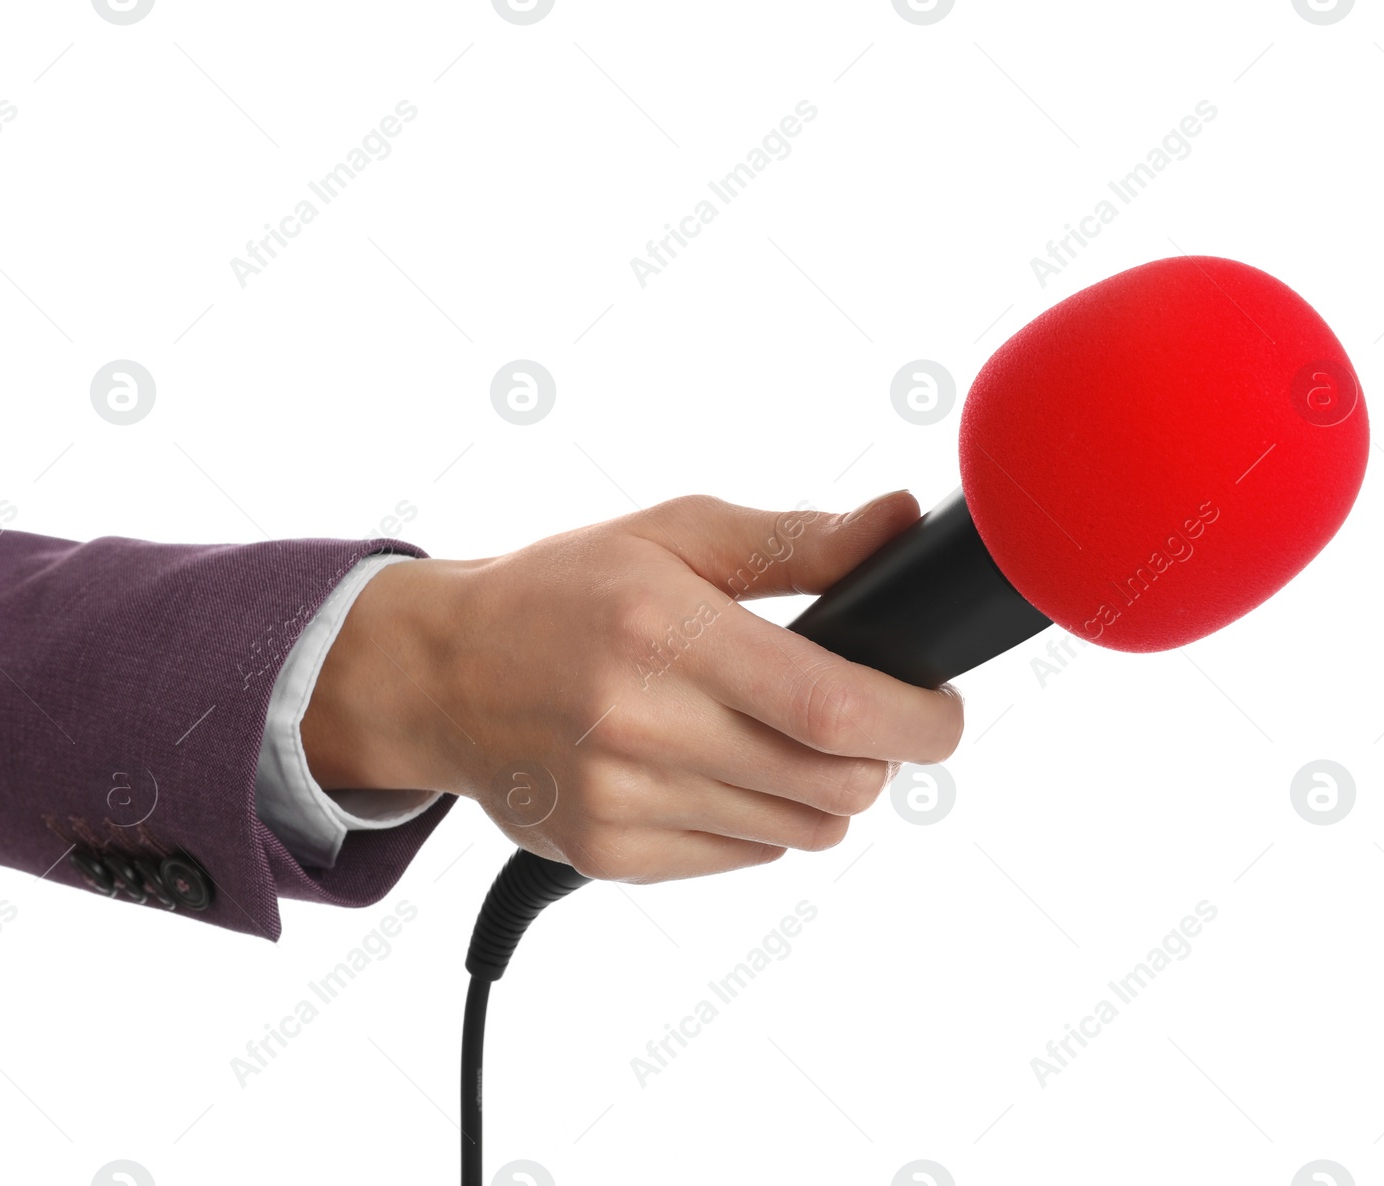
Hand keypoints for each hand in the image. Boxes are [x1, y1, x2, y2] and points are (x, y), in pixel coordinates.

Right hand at [300, 492, 964, 881]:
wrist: (440, 672)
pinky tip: (720, 768)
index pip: (832, 708)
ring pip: (802, 830)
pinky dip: (763, 819)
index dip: (918, 720)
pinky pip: (746, 859)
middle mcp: (642, 728)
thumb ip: (797, 541)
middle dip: (879, 755)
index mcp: (665, 633)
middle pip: (836, 784)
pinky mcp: (611, 855)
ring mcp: (624, 804)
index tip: (942, 710)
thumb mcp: (675, 535)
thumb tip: (898, 521)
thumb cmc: (563, 591)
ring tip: (776, 734)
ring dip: (822, 788)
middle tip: (856, 713)